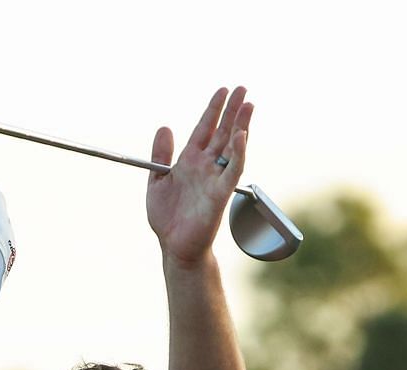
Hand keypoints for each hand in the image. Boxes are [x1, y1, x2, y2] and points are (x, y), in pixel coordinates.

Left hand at [146, 86, 251, 265]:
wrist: (173, 245)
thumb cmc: (167, 217)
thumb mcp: (157, 180)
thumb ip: (161, 154)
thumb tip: (165, 127)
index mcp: (190, 161)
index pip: (205, 129)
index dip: (213, 110)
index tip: (223, 90)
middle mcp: (206, 166)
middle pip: (223, 132)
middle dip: (232, 110)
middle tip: (243, 88)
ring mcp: (215, 178)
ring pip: (232, 146)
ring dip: (241, 125)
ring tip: (249, 104)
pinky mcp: (221, 193)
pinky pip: (233, 170)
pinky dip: (238, 153)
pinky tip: (241, 135)